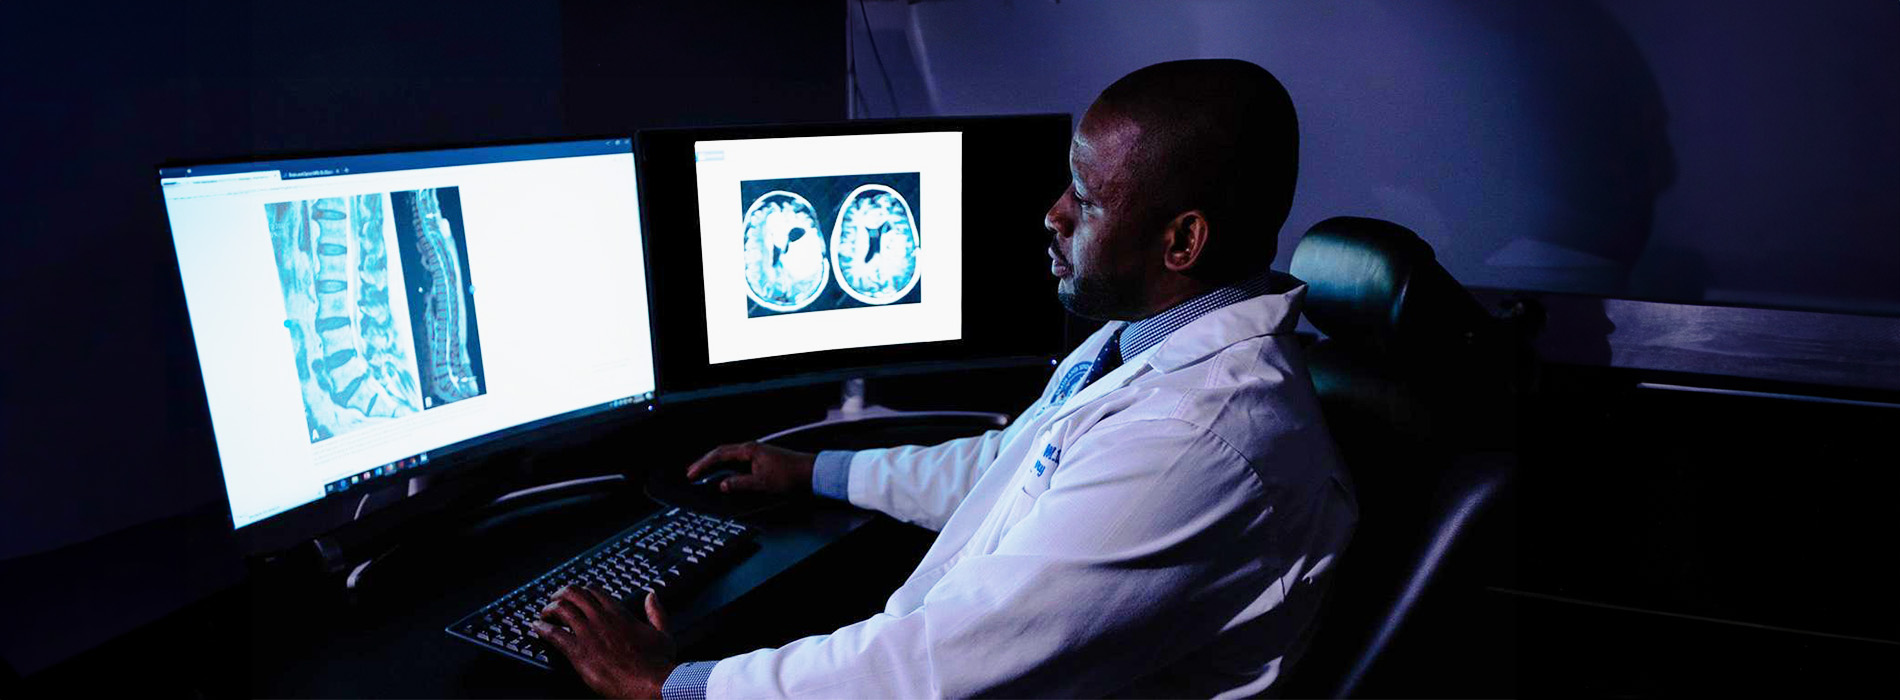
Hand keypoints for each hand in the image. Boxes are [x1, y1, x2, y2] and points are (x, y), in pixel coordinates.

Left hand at [536, 587, 676, 698]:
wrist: (651, 683)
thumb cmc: (658, 663)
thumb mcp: (663, 632)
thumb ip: (656, 612)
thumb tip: (652, 596)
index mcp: (620, 613)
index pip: (594, 591)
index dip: (580, 591)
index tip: (575, 596)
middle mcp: (601, 618)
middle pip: (573, 594)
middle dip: (559, 595)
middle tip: (553, 601)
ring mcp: (588, 634)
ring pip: (560, 609)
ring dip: (548, 610)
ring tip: (543, 615)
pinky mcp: (579, 652)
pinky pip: (554, 634)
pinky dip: (542, 629)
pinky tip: (537, 629)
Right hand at [684, 441, 816, 494]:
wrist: (810, 472)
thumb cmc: (789, 475)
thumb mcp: (761, 483)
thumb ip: (739, 484)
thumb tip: (722, 485)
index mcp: (749, 450)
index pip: (719, 455)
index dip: (703, 465)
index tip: (691, 474)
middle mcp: (751, 448)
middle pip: (722, 454)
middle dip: (706, 463)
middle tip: (692, 473)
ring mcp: (757, 453)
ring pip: (730, 458)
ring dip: (716, 466)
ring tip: (704, 475)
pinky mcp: (762, 460)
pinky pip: (739, 462)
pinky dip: (728, 469)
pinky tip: (726, 476)